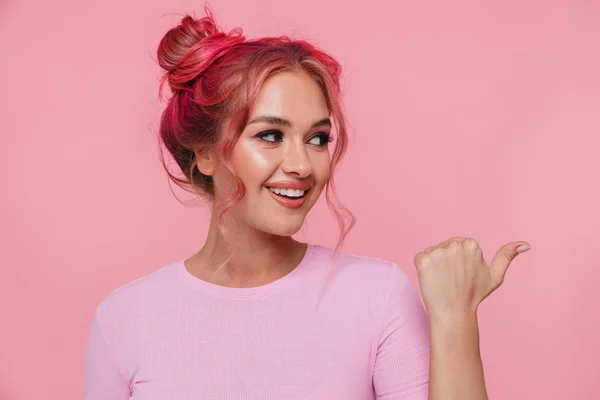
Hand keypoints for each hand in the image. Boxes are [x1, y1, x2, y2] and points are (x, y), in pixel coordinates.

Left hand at [413, 237, 530, 318]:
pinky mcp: (423, 259)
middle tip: (453, 278)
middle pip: (446, 246)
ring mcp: (438, 252)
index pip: (459, 244)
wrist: (453, 313)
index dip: (460, 260)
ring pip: (433, 252)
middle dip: (447, 259)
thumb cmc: (473, 295)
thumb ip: (507, 256)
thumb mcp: (495, 275)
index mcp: (472, 244)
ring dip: (435, 264)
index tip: (463, 274)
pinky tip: (432, 279)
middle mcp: (455, 245)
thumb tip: (526, 244)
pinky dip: (423, 268)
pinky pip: (420, 258)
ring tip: (443, 280)